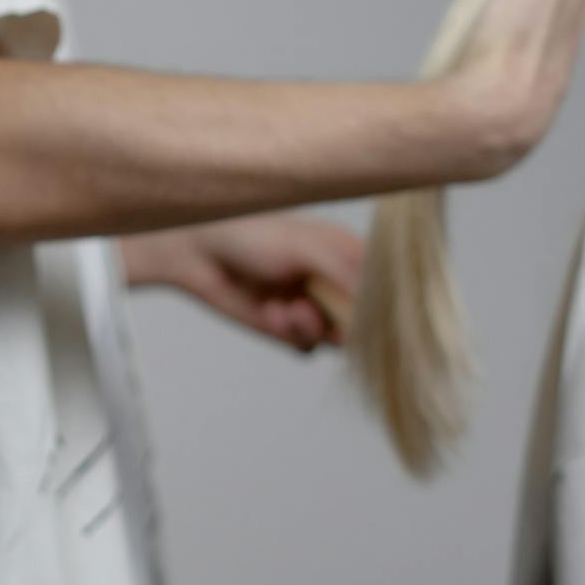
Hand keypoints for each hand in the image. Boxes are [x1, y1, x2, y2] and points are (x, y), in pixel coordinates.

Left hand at [121, 214, 363, 351]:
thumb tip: (379, 304)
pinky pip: (307, 348)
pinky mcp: (288, 329)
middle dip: (348, 323)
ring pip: (338, 339)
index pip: (386, 286)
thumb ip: (345, 272)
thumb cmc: (252, 236)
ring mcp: (313, 306)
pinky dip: (292, 335)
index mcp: (348, 253)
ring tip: (290, 310)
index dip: (384, 303)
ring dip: (314, 328)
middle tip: (326, 316)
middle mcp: (335, 282)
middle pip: (367, 320)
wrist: (198, 252)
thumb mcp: (306, 247)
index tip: (372, 312)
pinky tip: (270, 312)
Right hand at [441, 0, 584, 176]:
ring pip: (522, 42)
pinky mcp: (507, 110)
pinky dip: (484, 62)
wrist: (485, 124)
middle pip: (548, 5)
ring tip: (474, 21)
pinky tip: (462, 65)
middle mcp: (564, 47)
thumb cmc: (513, 39)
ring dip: (500, 27)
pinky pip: (498, 76)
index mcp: (574, 6)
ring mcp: (536, 82)